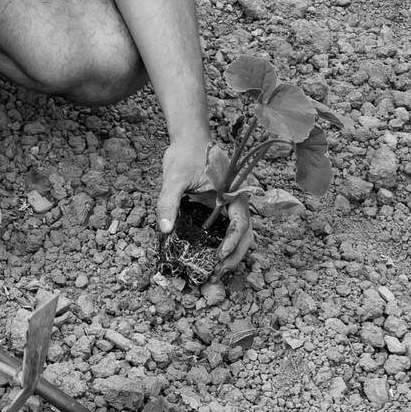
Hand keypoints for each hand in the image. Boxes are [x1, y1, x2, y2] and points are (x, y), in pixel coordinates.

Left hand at [156, 135, 254, 275]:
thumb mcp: (173, 178)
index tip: (219, 257)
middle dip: (234, 255)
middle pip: (245, 233)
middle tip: (217, 273)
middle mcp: (238, 199)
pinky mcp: (224, 206)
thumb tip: (164, 229)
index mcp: (234, 191)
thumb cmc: (185, 154)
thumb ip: (168, 202)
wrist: (189, 139)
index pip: (240, 224)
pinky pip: (230, 227)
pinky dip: (226, 242)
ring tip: (216, 269)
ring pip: (241, 233)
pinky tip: (213, 254)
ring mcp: (232, 203)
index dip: (232, 243)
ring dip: (232, 252)